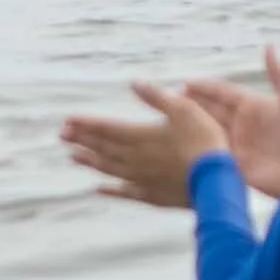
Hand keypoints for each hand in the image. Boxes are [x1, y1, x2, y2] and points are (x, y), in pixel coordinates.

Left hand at [61, 82, 228, 206]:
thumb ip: (157, 97)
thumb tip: (134, 83)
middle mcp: (136, 159)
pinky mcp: (151, 196)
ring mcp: (142, 180)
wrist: (217, 180)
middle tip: (62, 136)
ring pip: (109, 170)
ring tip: (73, 157)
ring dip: (90, 162)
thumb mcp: (184, 109)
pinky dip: (109, 190)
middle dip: (82, 141)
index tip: (67, 121)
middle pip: (103, 148)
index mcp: (141, 136)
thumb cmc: (204, 140)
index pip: (107, 129)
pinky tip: (98, 189)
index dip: (86, 124)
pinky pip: (124, 193)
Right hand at [181, 47, 279, 198]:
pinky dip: (197, 148)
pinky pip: (211, 153)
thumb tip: (269, 46)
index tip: (186, 83)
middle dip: (192, 104)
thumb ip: (278, 74)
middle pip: (211, 110)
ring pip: (207, 130)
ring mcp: (236, 145)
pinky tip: (180, 144)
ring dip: (190, 125)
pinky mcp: (233, 165)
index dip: (205, 88)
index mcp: (252, 107)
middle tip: (169, 99)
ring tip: (168, 118)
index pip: (223, 93)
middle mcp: (241, 125)